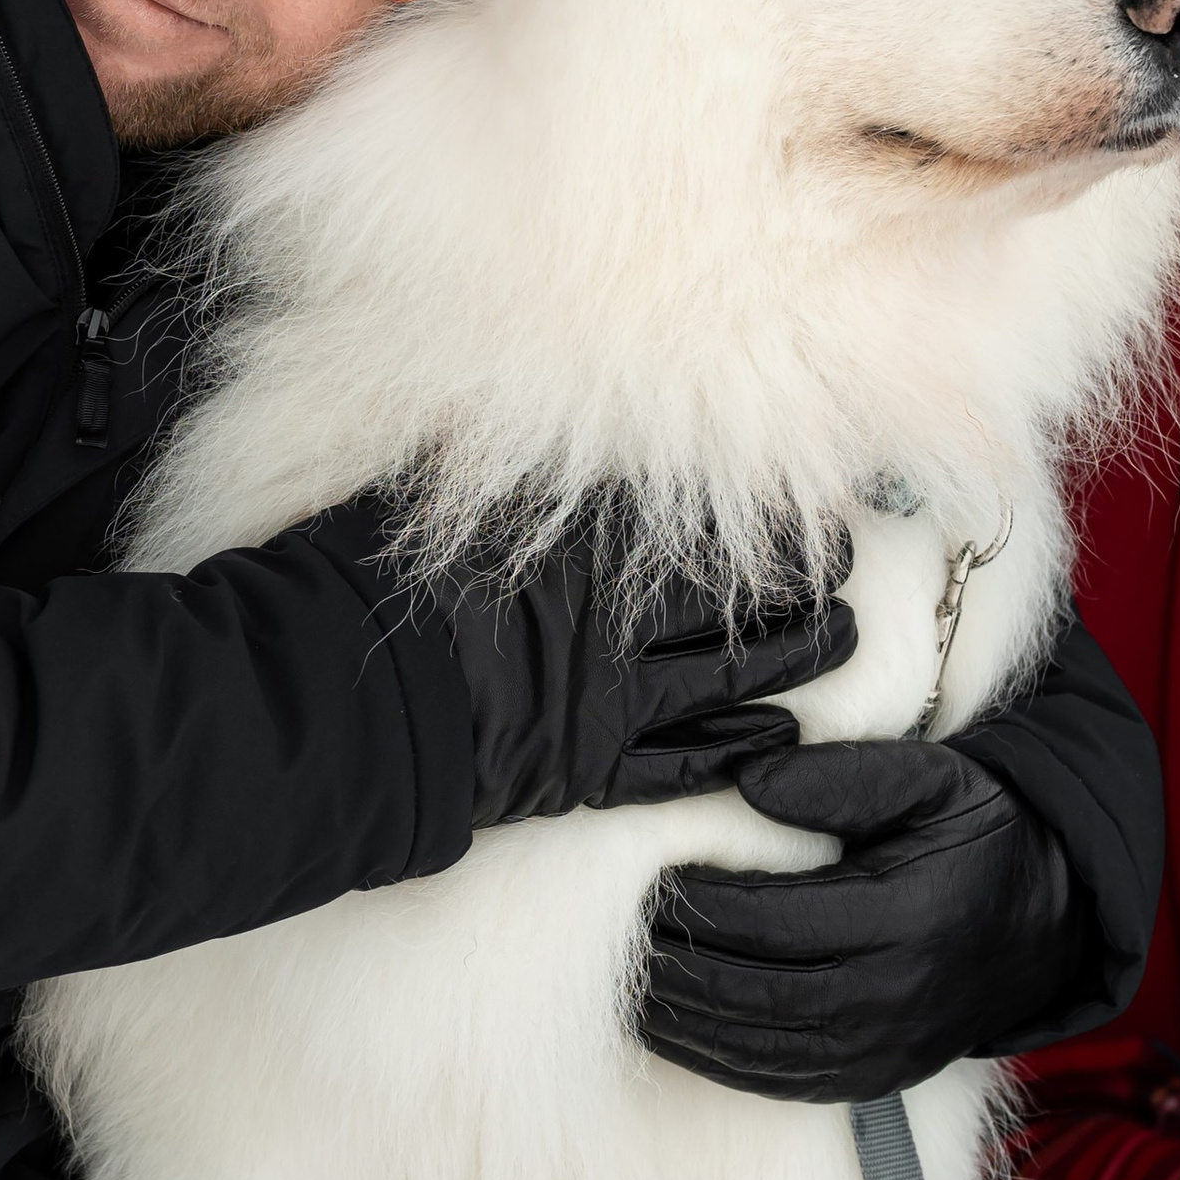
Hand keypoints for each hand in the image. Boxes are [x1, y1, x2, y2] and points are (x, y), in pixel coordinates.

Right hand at [305, 507, 853, 829]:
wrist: (328, 697)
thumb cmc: (364, 581)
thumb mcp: (430, 490)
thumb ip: (500, 462)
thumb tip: (536, 406)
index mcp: (581, 548)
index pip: (699, 526)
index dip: (766, 517)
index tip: (816, 500)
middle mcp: (613, 623)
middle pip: (736, 602)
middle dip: (802, 586)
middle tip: (851, 572)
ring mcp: (606, 703)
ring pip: (731, 680)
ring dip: (795, 661)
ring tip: (844, 643)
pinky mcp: (584, 773)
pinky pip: (682, 766)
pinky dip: (735, 751)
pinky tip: (777, 742)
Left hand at [633, 735, 1088, 1102]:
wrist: (1044, 919)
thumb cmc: (972, 833)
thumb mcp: (930, 779)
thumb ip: (839, 776)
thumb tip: (745, 777)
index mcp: (907, 917)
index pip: (775, 919)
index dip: (702, 901)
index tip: (649, 873)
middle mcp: (895, 996)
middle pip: (754, 987)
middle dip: (675, 962)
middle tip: (616, 928)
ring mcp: (884, 1050)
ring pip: (755, 1045)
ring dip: (679, 1017)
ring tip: (623, 977)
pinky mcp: (874, 1080)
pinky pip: (778, 1082)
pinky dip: (712, 1057)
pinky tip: (667, 1025)